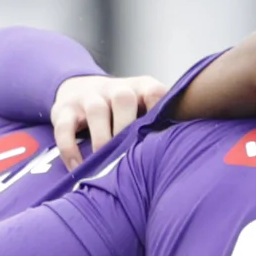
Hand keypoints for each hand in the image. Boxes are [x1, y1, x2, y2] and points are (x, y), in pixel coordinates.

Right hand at [51, 73, 165, 165]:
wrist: (79, 88)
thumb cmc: (125, 111)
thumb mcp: (145, 109)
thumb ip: (164, 124)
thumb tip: (192, 152)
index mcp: (141, 87)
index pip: (155, 93)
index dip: (161, 112)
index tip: (165, 138)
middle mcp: (115, 88)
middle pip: (124, 99)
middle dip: (128, 129)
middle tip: (133, 157)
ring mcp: (88, 96)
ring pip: (96, 110)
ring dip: (103, 140)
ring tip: (107, 164)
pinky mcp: (63, 109)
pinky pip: (64, 128)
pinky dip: (71, 150)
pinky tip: (79, 167)